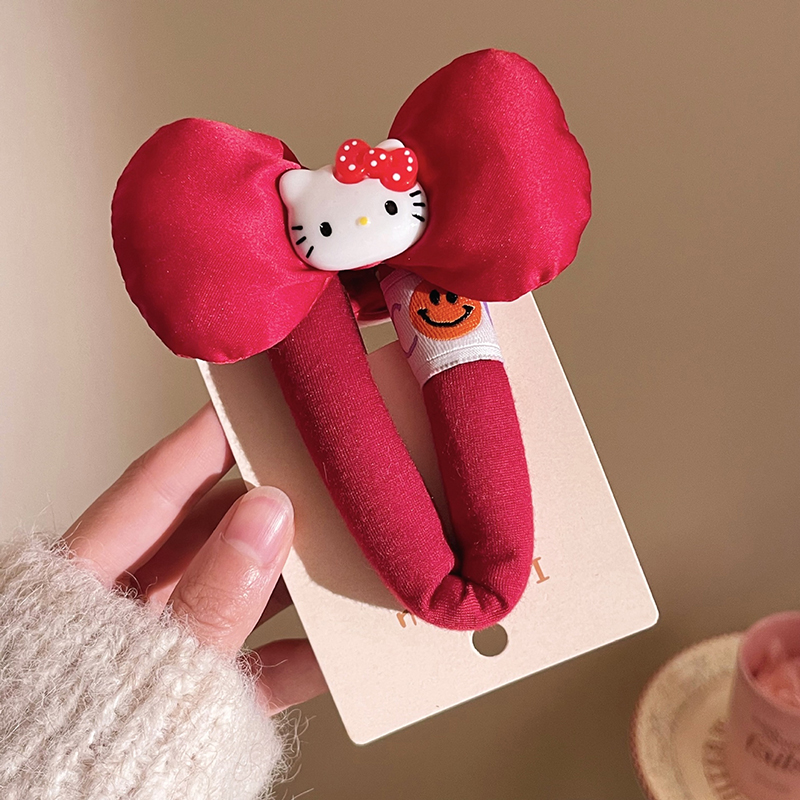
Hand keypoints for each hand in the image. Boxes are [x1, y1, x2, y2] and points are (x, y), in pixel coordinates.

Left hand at [62, 403, 325, 713]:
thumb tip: (266, 517)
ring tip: (346, 551)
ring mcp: (163, 650)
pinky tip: (335, 650)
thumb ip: (212, 594)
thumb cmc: (62, 746)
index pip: (159, 486)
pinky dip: (295, 658)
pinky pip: (253, 665)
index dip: (207, 439)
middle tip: (321, 472)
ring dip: (294, 580)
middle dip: (268, 504)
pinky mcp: (191, 698)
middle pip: (211, 534)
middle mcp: (128, 606)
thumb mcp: (145, 659)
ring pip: (240, 595)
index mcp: (89, 578)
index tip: (254, 403)